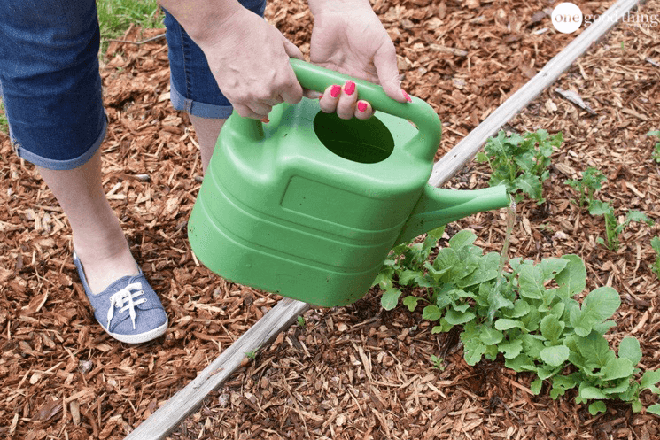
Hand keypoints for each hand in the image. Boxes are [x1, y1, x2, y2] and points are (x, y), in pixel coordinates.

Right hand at [193, 8, 304, 118]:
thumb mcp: (280, 39)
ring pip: (264, 108)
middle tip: (269, 77)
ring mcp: (249, 96)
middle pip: (280, 101)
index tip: (289, 86)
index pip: (295, 97)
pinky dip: (252, 111)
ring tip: (259, 86)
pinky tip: (254, 104)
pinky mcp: (232, 96)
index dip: (293, 90)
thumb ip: (295, 56)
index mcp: (283, 78)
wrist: (222, 28)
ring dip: (264, 100)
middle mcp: (267, 91)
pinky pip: (247, 113)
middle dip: (278, 91)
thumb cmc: (251, 30)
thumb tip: (302, 66)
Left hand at [308, 0, 410, 119]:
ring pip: (331, 108)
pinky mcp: (318, 75)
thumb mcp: (383, 51)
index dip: (367, 112)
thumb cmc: (366, 28)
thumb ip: (390, 76)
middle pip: (349, 113)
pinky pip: (314, 94)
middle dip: (349, 108)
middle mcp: (353, 87)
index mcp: (371, 84)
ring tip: (336, 86)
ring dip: (334, 104)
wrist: (341, 10)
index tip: (366, 104)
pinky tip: (323, 87)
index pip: (370, 108)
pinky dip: (316, 96)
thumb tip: (404, 100)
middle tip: (350, 88)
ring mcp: (334, 82)